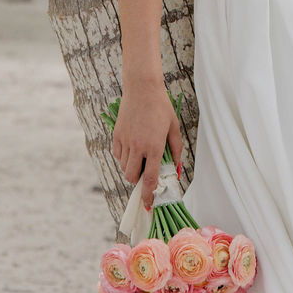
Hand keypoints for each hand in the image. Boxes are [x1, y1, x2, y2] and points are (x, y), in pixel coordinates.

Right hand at [111, 77, 182, 208]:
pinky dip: (124, 158)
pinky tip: (132, 149)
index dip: (149, 195)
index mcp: (154, 146)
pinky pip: (118, 156)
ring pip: (124, 168)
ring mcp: (125, 141)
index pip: (151, 179)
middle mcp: (138, 147)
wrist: (142, 88)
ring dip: (132, 169)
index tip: (149, 205)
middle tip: (146, 174)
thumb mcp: (173, 128)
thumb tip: (176, 168)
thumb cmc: (161, 107)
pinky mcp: (116, 135)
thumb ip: (175, 150)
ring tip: (141, 157)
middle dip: (139, 181)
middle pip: (132, 178)